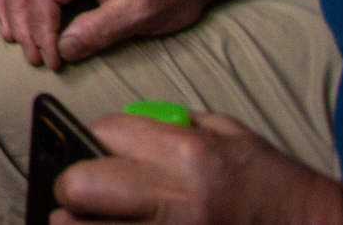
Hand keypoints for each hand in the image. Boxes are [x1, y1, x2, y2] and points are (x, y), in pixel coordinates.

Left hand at [53, 112, 342, 224]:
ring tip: (94, 217)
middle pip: (78, 186)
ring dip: (80, 223)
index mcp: (185, 154)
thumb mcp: (225, 133)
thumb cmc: (271, 182)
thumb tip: (113, 132)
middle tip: (84, 191)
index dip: (94, 138)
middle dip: (72, 185)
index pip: (103, 133)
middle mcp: (173, 198)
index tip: (101, 149)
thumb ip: (166, 126)